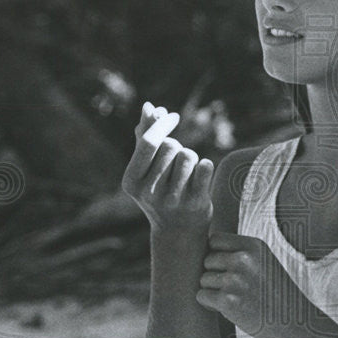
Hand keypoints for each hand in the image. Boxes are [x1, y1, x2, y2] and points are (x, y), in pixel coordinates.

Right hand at [121, 102, 214, 233]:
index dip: (162, 124)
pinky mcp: (195, 204)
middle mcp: (149, 193)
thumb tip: (149, 106)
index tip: (173, 115)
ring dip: (191, 157)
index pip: (149, 142)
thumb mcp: (146, 168)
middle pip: (170, 146)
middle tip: (176, 160)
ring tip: (187, 171)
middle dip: (176, 146)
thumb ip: (145, 136)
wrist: (178, 231)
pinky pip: (205, 168)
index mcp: (131, 181)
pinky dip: (205, 166)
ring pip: (188, 155)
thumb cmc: (161, 191)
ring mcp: (173, 200)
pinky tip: (201, 174)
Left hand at [195, 232, 313, 337]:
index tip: (228, 268)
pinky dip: (210, 304)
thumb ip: (239, 251)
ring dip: (213, 290)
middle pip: (207, 260)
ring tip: (235, 298)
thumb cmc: (274, 292)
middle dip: (215, 274)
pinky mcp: (228, 301)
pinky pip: (201, 296)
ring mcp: (235, 279)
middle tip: (234, 288)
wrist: (294, 321)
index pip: (214, 240)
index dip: (217, 254)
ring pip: (203, 279)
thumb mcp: (263, 261)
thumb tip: (201, 249)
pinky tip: (229, 308)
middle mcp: (243, 259)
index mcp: (253, 245)